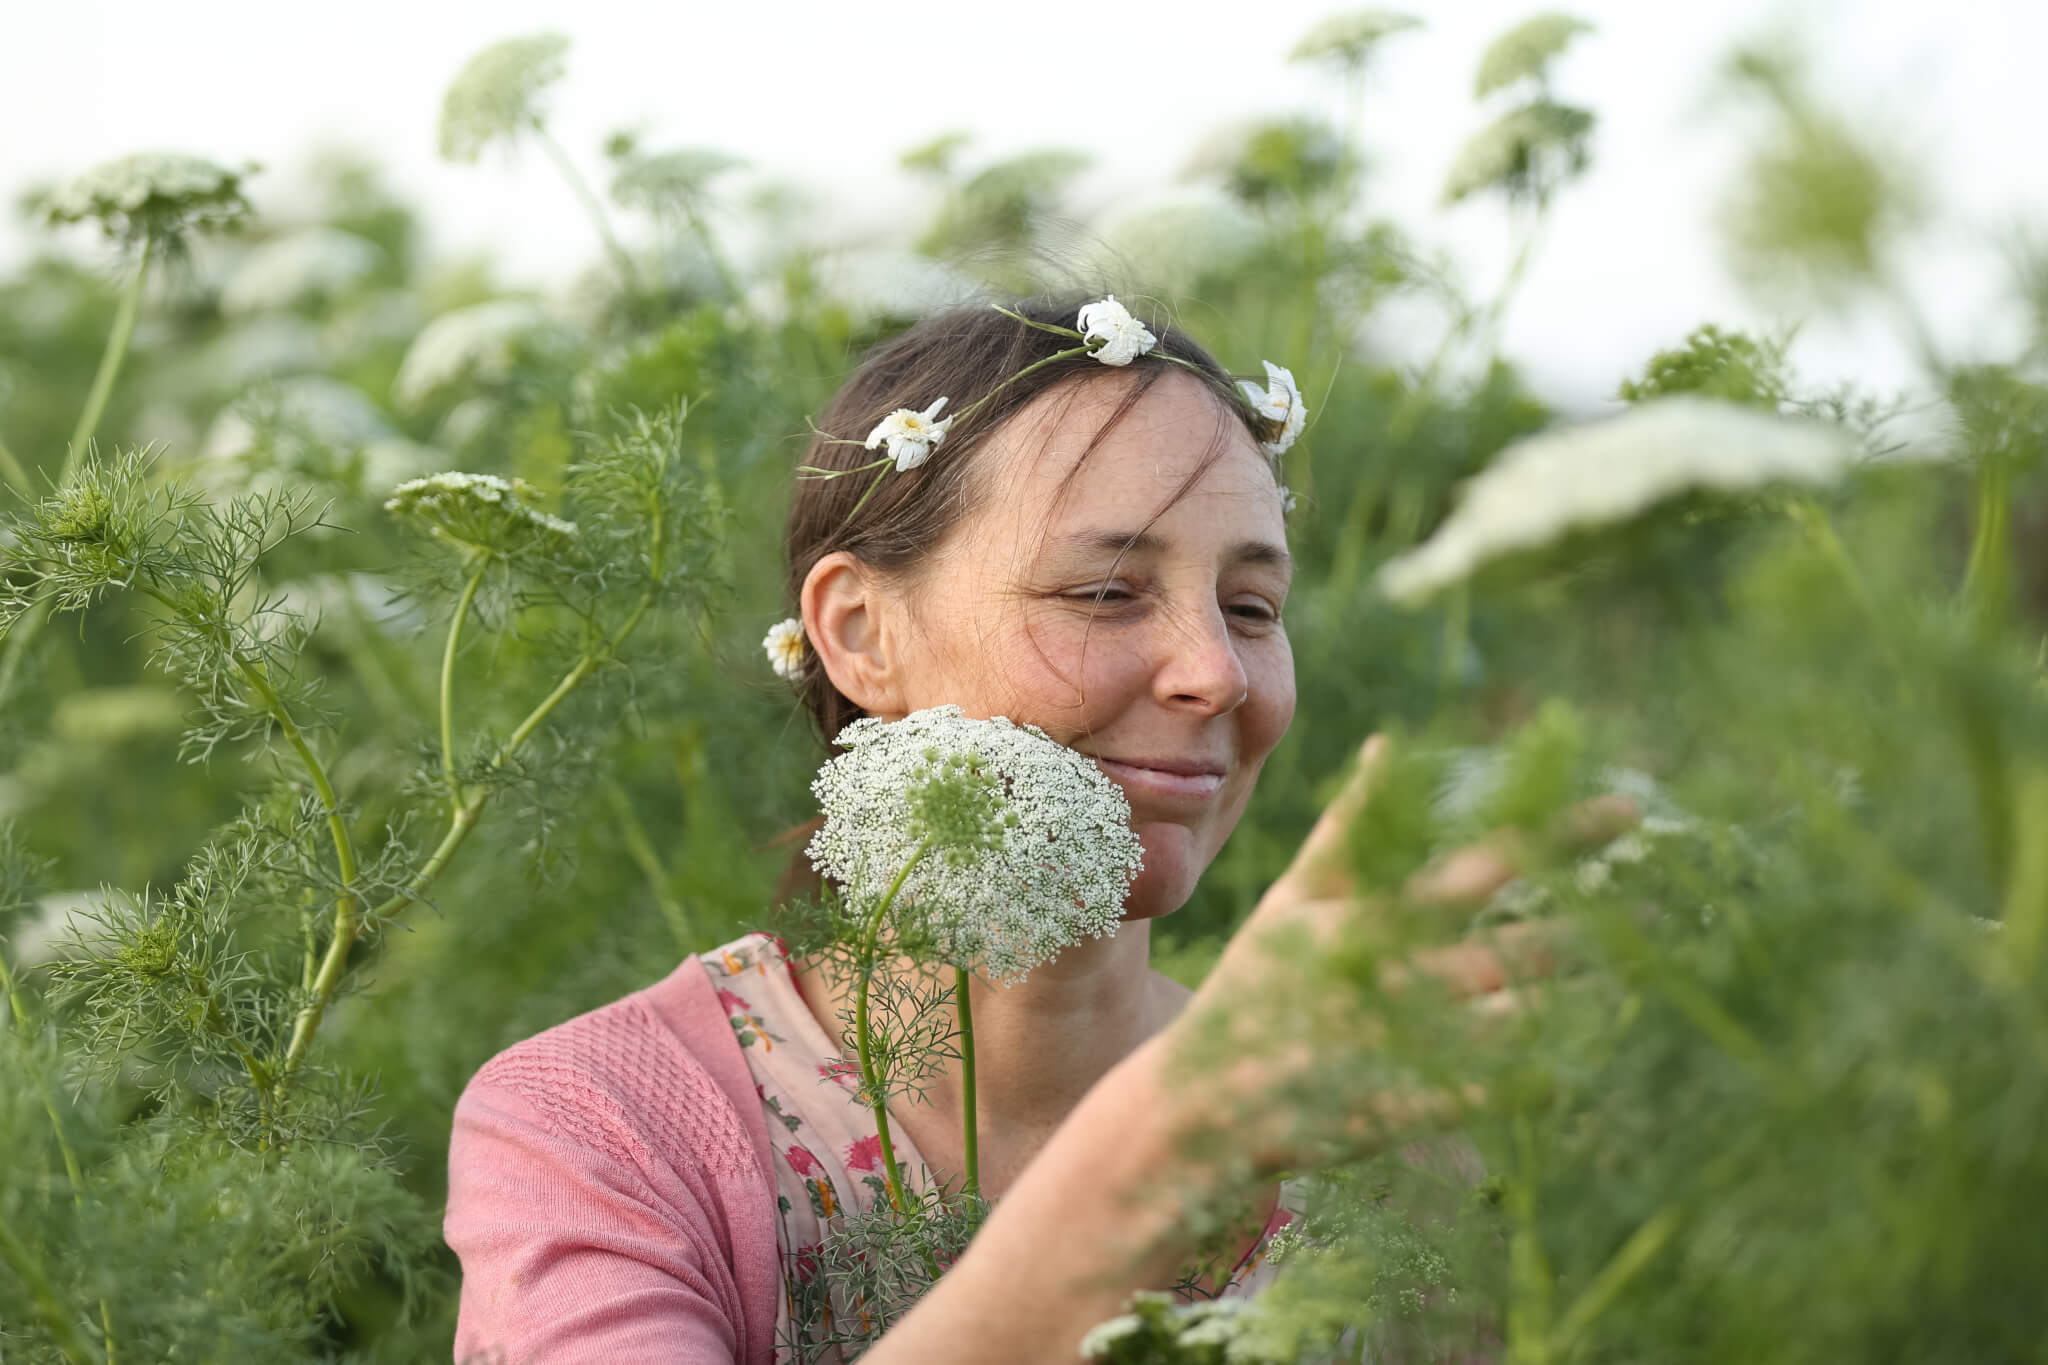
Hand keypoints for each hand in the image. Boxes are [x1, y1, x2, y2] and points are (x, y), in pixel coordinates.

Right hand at [1162, 734, 1636, 1169]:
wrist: (1201, 1106)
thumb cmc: (1257, 990)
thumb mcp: (1291, 902)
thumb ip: (1347, 829)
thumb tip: (1388, 744)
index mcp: (1365, 914)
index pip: (1480, 862)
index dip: (1554, 834)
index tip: (1625, 808)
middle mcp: (1390, 970)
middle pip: (1511, 939)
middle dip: (1585, 915)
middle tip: (1658, 901)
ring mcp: (1401, 1039)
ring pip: (1515, 1007)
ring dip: (1576, 986)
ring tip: (1628, 968)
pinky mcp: (1409, 1104)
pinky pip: (1497, 1085)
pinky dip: (1543, 1069)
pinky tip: (1577, 1057)